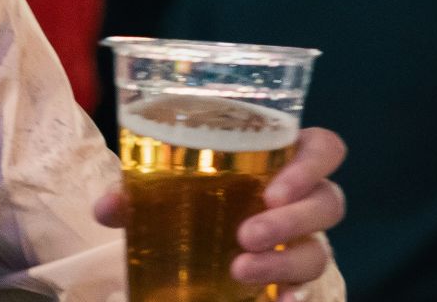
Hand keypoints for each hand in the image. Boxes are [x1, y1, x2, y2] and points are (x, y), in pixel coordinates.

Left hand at [94, 127, 347, 300]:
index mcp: (279, 158)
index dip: (311, 164)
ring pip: (320, 249)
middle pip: (328, 202)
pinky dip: (295, 294)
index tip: (273, 188)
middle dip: (291, 220)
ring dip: (283, 262)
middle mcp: (302, 197)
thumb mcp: (164, 187)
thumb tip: (107, 207)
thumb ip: (137, 191)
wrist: (188, 234)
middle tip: (246, 235)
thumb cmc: (189, 191)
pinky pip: (311, 286)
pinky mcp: (294, 273)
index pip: (324, 148)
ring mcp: (304, 238)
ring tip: (239, 270)